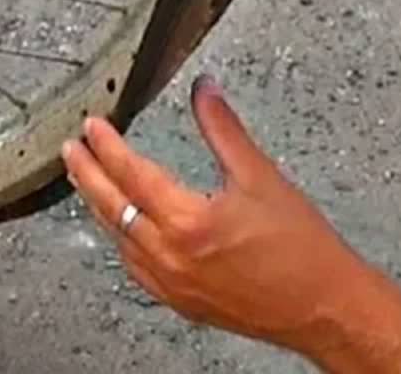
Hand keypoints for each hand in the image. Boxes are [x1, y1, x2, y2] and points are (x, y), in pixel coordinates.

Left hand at [62, 76, 381, 353]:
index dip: (107, 146)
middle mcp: (171, 257)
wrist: (330, 309)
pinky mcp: (182, 302)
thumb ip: (225, 130)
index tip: (92, 126)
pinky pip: (136, 268)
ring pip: (119, 239)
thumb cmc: (305, 250)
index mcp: (188, 223)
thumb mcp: (263, 178)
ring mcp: (173, 285)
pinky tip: (121, 228)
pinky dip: (122, 241)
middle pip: (111, 207)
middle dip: (86, 174)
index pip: (131, 174)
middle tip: (70, 150)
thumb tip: (204, 90)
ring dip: (100, 207)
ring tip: (87, 181)